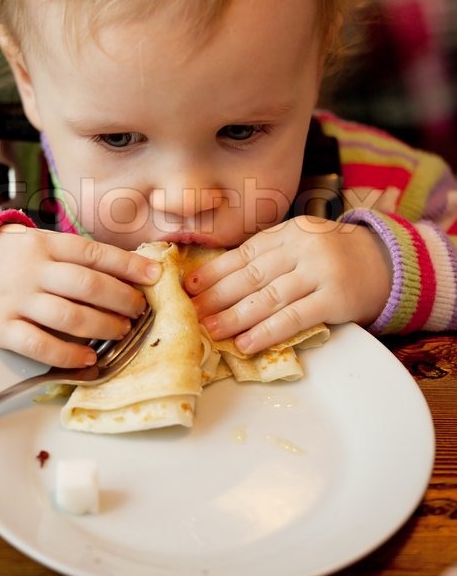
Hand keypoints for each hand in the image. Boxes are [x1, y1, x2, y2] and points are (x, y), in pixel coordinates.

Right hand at [0, 226, 160, 366]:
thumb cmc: (16, 260)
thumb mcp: (44, 246)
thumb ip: (79, 257)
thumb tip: (131, 270)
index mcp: (47, 245)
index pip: (94, 253)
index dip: (128, 264)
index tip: (155, 275)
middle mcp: (34, 271)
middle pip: (87, 285)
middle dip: (121, 299)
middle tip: (140, 310)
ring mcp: (17, 300)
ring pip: (68, 316)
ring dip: (103, 326)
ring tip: (122, 331)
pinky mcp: (1, 329)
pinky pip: (40, 345)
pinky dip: (68, 354)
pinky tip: (88, 358)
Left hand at [185, 216, 391, 353]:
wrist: (385, 262)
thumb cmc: (333, 257)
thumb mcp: (301, 244)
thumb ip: (269, 256)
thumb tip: (220, 281)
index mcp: (288, 232)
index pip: (244, 253)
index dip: (214, 271)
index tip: (189, 286)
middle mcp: (301, 248)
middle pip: (251, 275)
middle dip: (217, 296)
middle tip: (190, 313)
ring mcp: (319, 271)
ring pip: (268, 297)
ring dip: (235, 316)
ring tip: (210, 330)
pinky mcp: (335, 297)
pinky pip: (294, 317)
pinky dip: (267, 331)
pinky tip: (246, 343)